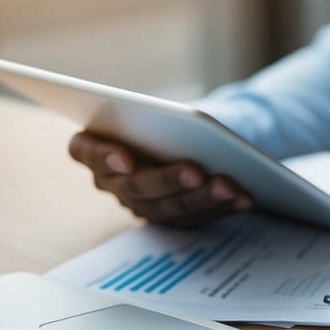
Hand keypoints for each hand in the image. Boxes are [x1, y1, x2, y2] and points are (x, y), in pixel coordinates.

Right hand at [68, 131, 253, 226]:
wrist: (194, 136)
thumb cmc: (169, 117)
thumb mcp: (165, 111)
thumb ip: (167, 117)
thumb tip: (197, 125)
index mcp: (95, 146)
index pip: (85, 151)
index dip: (103, 156)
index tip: (126, 160)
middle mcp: (112, 180)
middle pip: (135, 185)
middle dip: (168, 180)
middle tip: (195, 172)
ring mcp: (139, 204)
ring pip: (167, 207)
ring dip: (201, 197)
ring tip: (230, 186)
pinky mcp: (168, 218)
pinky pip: (193, 218)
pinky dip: (221, 207)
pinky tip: (245, 198)